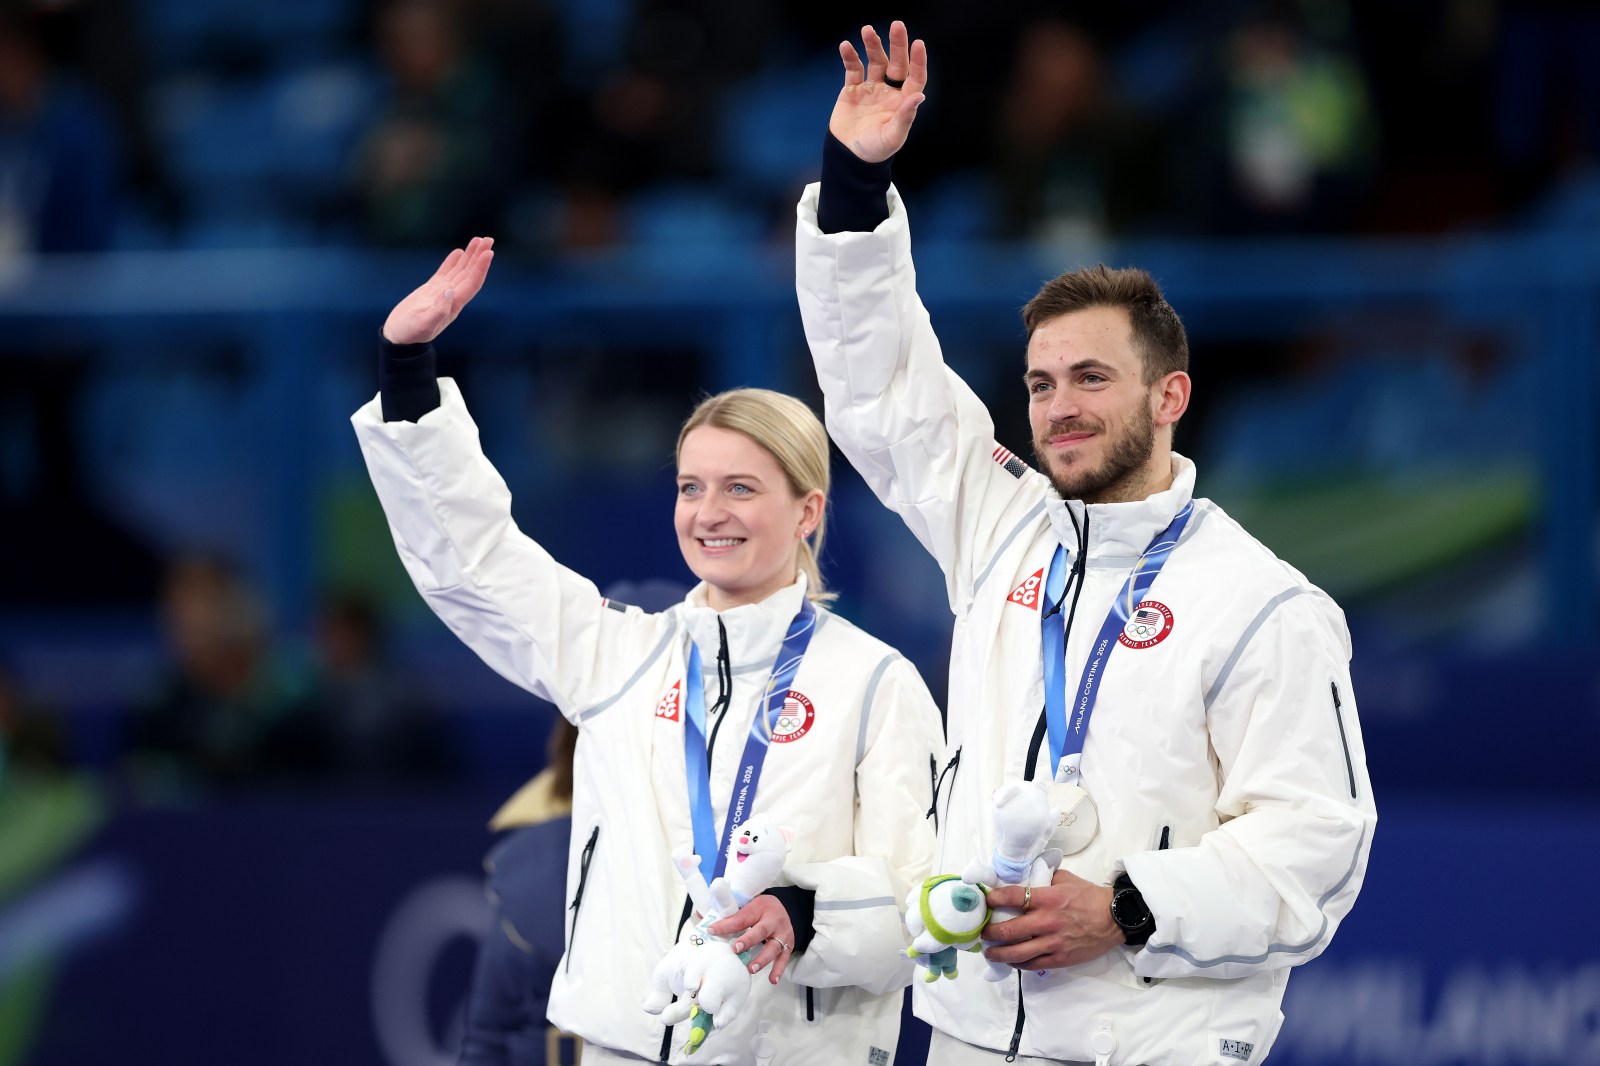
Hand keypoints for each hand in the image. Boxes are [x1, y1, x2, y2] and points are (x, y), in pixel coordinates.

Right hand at [381, 236, 494, 344]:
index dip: (480, 268)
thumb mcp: (422, 324)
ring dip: (470, 256)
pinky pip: (445, 273)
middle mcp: (452, 298)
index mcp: (453, 305)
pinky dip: (452, 262)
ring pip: (460, 271)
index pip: (471, 283)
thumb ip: (437, 311)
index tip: (488, 253)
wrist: (398, 338)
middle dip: (479, 257)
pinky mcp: (431, 290)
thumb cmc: (409, 334)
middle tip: (488, 239)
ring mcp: (442, 293)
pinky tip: (459, 252)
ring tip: (479, 240)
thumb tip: (450, 291)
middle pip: (469, 274)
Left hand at [707, 894, 796, 983]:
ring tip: (752, 968)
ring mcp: (782, 934)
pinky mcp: (788, 945)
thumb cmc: (761, 909)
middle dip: (748, 940)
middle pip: (760, 931)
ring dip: (763, 958)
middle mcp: (772, 920)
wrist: (786, 908)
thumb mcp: (748, 905)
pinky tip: (772, 979)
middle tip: (735, 949)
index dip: (726, 925)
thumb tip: (703, 921)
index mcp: (759, 908)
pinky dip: (779, 969)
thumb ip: (731, 914)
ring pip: (774, 947)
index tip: (711, 930)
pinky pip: (784, 958)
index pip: (741, 918)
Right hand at [830, 20, 927, 163]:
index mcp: (903, 102)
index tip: (918, 43)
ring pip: (875, 61)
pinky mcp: (853, 89)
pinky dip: (849, 57)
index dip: (918, 61)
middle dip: (897, 44)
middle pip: (896, 63)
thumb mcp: (892, 137)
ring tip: (867, 30)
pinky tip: (846, 46)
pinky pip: (853, 69)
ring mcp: (871, 88)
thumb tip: (919, 96)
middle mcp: (889, 91)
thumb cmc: (875, 150)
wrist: (849, 157)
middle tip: (897, 25)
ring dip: (872, 45)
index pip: (915, 77)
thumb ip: (905, 117)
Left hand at [980, 869, 1123, 970]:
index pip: (1013, 897)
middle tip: (982, 932)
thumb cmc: (1089, 896)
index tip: (986, 900)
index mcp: (1047, 898)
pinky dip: (1017, 963)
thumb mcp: (1065, 879)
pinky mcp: (1060, 959)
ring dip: (998, 953)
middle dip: (989, 932)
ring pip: (1016, 953)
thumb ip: (1044, 878)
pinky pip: (1032, 964)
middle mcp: (1046, 921)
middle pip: (1008, 930)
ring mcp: (1053, 943)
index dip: (994, 899)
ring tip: (989, 952)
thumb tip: (1025, 877)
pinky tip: (1010, 960)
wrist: (1115, 919)